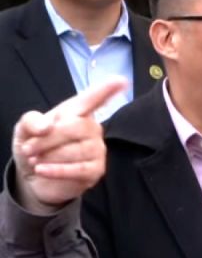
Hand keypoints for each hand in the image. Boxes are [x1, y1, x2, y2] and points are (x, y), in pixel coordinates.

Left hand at [11, 78, 125, 212]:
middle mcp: (92, 128)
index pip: (93, 98)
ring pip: (77, 150)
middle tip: (28, 149)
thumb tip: (46, 127)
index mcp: (77, 112)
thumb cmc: (35, 147)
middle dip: (47, 139)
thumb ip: (31, 121)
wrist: (35, 177)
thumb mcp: (24, 130)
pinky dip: (56, 170)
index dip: (106, 90)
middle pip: (76, 127)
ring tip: (35, 161)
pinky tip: (42, 170)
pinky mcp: (96, 170)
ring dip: (49, 156)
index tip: (121, 80)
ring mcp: (97, 149)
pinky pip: (78, 169)